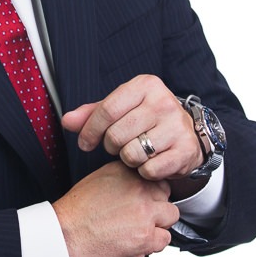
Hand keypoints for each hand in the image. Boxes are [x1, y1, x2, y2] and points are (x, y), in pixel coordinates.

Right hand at [51, 161, 178, 256]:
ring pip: (170, 217)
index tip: (145, 199)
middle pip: (166, 195)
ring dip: (158, 225)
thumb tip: (137, 181)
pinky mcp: (146, 238)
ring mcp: (145, 215)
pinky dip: (152, 244)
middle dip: (157, 206)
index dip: (151, 190)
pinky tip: (134, 242)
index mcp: (126, 173)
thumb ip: (122, 178)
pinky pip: (164, 240)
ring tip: (137, 231)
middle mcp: (139, 190)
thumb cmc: (75, 213)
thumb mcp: (97, 180)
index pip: (156, 177)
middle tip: (141, 216)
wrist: (64, 237)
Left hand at [61, 74, 202, 181]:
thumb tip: (67, 121)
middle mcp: (164, 102)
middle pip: (116, 135)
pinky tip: (150, 161)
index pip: (106, 110)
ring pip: (131, 154)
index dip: (90, 131)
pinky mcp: (185, 150)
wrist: (188, 134)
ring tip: (136, 151)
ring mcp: (177, 126)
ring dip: (128, 159)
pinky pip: (149, 169)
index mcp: (146, 85)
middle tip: (117, 146)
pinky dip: (144, 171)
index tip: (84, 143)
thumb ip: (92, 114)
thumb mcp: (121, 109)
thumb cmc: (147, 119)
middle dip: (110, 146)